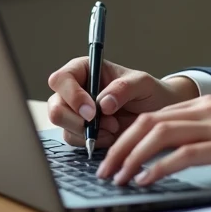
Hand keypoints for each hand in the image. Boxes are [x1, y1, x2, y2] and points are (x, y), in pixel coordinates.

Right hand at [46, 57, 198, 148]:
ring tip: (114, 127)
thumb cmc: (148, 91)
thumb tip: (103, 103)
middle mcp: (75, 89)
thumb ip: (123, 88)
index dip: (72, 96)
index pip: (62, 79)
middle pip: (55, 107)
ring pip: (63, 126)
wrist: (155, 113)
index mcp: (84, 69)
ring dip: (89, 132)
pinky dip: (92, 142)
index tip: (92, 111)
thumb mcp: (141, 84)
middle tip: (105, 123)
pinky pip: (74, 140)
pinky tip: (110, 135)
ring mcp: (75, 111)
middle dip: (78, 120)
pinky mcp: (79, 130)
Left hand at [94, 94, 210, 187]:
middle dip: (120, 147)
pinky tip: (146, 179)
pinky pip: (183, 154)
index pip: (152, 116)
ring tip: (118, 177)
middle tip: (104, 170)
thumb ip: (201, 136)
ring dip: (132, 157)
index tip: (111, 158)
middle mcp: (206, 110)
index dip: (126, 136)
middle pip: (149, 123)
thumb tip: (167, 155)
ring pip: (160, 135)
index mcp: (204, 106)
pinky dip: (159, 167)